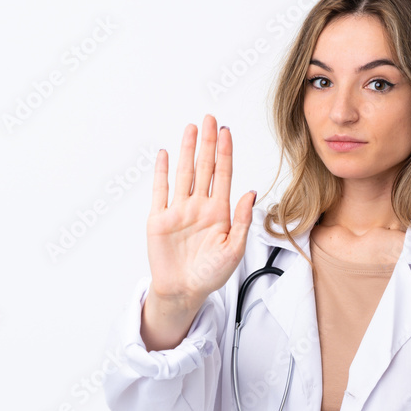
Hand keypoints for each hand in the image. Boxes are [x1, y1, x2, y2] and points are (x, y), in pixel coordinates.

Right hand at [146, 114, 256, 309]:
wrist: (184, 291)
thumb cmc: (211, 274)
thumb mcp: (234, 249)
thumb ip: (242, 220)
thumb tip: (251, 192)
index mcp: (219, 212)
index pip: (223, 174)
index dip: (225, 152)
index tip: (226, 132)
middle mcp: (199, 206)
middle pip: (204, 167)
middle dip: (207, 143)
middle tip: (210, 119)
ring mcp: (179, 210)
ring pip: (184, 173)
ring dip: (187, 150)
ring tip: (191, 128)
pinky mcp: (160, 218)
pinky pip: (160, 190)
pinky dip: (162, 172)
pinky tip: (165, 154)